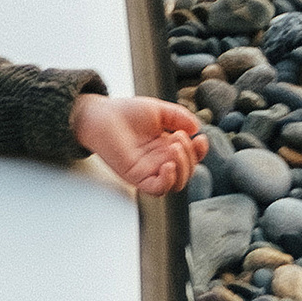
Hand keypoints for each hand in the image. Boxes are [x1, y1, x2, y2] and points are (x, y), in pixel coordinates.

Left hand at [73, 91, 205, 198]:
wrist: (101, 115)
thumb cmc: (126, 112)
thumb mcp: (159, 110)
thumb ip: (179, 117)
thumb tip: (196, 128)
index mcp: (167, 146)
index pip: (192, 157)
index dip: (200, 151)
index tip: (199, 138)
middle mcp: (160, 160)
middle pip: (187, 171)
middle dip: (191, 156)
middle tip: (178, 137)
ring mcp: (149, 170)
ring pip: (176, 184)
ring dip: (183, 168)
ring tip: (174, 147)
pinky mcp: (136, 176)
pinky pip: (157, 190)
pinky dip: (167, 181)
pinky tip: (168, 165)